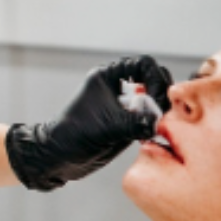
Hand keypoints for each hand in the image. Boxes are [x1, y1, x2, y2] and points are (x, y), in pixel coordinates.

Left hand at [6, 55, 172, 191]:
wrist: (58, 157)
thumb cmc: (73, 135)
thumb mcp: (107, 126)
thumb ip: (134, 122)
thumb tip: (157, 122)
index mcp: (108, 76)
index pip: (143, 64)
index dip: (155, 78)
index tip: (156, 99)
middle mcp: (118, 87)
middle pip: (153, 79)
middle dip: (161, 94)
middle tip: (161, 114)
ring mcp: (124, 105)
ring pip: (154, 99)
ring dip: (160, 111)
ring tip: (156, 126)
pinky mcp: (127, 122)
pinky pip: (149, 118)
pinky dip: (154, 124)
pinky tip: (149, 135)